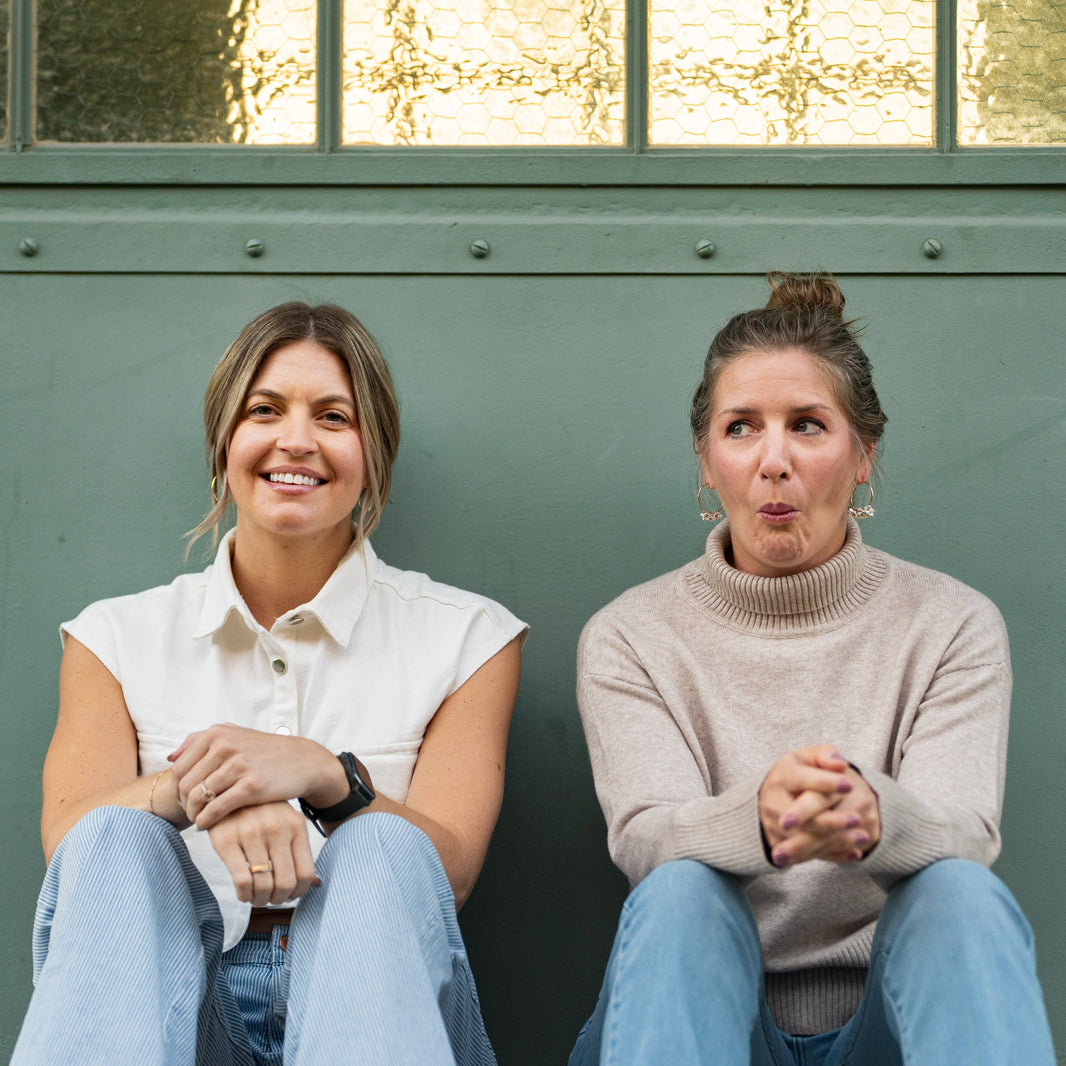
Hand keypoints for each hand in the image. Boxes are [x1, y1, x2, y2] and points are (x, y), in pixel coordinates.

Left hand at [169, 723, 343, 829]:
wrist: (303, 761)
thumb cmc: (266, 751)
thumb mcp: (235, 735)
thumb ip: (201, 741)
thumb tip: (171, 756)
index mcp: (217, 734)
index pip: (180, 767)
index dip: (177, 788)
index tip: (184, 800)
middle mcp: (225, 746)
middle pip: (186, 784)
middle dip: (184, 804)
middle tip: (191, 814)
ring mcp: (239, 765)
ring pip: (199, 797)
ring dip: (194, 815)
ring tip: (199, 821)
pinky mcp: (251, 785)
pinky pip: (216, 808)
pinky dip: (206, 821)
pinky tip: (208, 825)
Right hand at [208, 801, 318, 905]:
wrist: (229, 789)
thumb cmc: (263, 812)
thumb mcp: (287, 823)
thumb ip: (299, 851)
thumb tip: (316, 884)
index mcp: (296, 826)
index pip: (305, 873)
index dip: (298, 893)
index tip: (288, 895)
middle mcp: (277, 829)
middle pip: (285, 883)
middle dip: (278, 899)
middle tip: (270, 899)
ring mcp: (252, 834)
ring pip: (264, 885)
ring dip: (260, 899)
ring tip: (256, 897)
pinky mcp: (227, 841)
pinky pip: (242, 881)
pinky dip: (244, 895)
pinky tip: (243, 892)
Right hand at [759, 745, 878, 866]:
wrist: (771, 798)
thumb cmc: (797, 774)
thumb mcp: (807, 758)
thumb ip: (824, 755)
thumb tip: (839, 764)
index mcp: (782, 777)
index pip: (801, 780)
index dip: (825, 782)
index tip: (849, 785)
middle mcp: (774, 803)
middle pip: (802, 817)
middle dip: (830, 820)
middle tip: (857, 818)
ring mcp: (775, 827)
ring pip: (807, 839)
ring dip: (836, 840)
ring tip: (863, 836)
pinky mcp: (781, 846)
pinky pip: (809, 855)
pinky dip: (834, 855)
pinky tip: (855, 852)